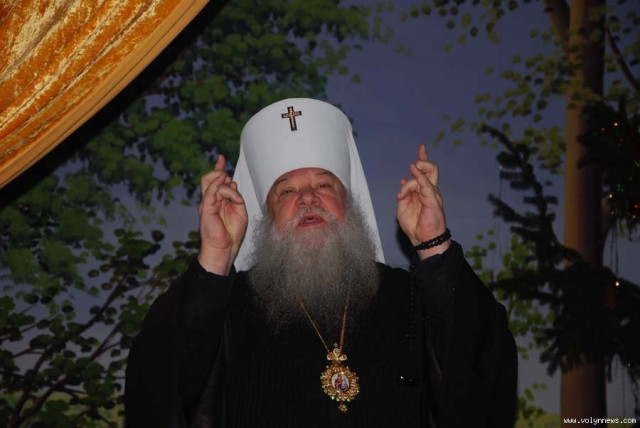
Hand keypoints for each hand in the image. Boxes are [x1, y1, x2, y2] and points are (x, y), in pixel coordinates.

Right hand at [197, 154, 247, 274]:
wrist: (225, 248)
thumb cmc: (232, 233)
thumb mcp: (240, 211)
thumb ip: (236, 196)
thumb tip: (232, 183)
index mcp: (218, 200)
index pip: (216, 180)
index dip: (218, 168)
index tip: (221, 158)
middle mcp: (211, 200)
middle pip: (210, 178)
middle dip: (219, 171)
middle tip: (229, 180)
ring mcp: (207, 203)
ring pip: (211, 182)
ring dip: (226, 184)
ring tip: (236, 196)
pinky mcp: (206, 208)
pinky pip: (210, 191)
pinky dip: (218, 185)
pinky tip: (224, 182)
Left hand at [396, 144, 449, 259]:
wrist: (423, 240)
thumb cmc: (414, 226)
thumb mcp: (402, 208)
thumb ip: (404, 194)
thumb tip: (403, 180)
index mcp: (423, 192)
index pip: (425, 172)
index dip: (423, 159)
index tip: (422, 147)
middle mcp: (430, 191)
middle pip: (431, 169)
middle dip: (423, 160)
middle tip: (412, 165)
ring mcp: (433, 195)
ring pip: (425, 175)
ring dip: (413, 176)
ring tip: (402, 190)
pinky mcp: (432, 200)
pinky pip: (426, 184)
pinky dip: (419, 176)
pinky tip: (413, 170)